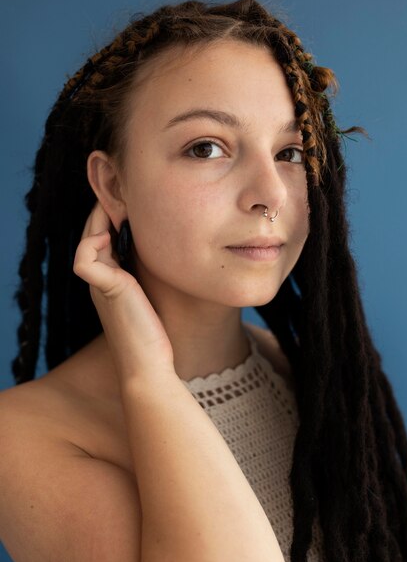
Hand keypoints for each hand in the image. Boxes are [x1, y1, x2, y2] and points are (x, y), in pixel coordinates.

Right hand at [73, 201, 174, 381]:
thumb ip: (150, 275)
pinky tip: (117, 238)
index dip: (111, 218)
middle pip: (91, 234)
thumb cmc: (154, 334)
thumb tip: (167, 249)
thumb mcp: (152, 296)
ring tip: (124, 210)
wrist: (149, 366)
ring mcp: (99, 285)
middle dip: (105, 212)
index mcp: (109, 280)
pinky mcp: (106, 289)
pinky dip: (95, 243)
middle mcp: (100, 280)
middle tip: (127, 195)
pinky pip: (84, 260)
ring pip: (86, 241)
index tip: (133, 202)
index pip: (102, 239)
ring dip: (100, 222)